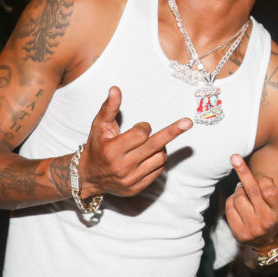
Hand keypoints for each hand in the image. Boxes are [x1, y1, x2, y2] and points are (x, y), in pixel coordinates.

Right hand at [78, 86, 192, 197]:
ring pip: (160, 157)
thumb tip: (115, 89)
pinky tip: (149, 156)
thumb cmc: (97, 146)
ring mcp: (131, 179)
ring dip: (160, 147)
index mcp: (112, 151)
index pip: (140, 134)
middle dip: (173, 132)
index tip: (140, 127)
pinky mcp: (138, 188)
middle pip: (154, 146)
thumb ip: (109, 107)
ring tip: (150, 144)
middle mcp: (122, 167)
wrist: (89, 177)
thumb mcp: (99, 126)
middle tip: (188, 122)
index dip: (143, 127)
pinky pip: (159, 170)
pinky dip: (158, 159)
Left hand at [224, 154, 277, 251]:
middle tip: (234, 157)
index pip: (268, 189)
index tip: (264, 180)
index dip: (264, 180)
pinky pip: (229, 208)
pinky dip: (232, 200)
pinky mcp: (239, 234)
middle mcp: (266, 220)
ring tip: (245, 192)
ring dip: (240, 190)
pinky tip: (239, 202)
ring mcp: (251, 228)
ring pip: (238, 198)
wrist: (271, 241)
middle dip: (243, 171)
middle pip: (251, 191)